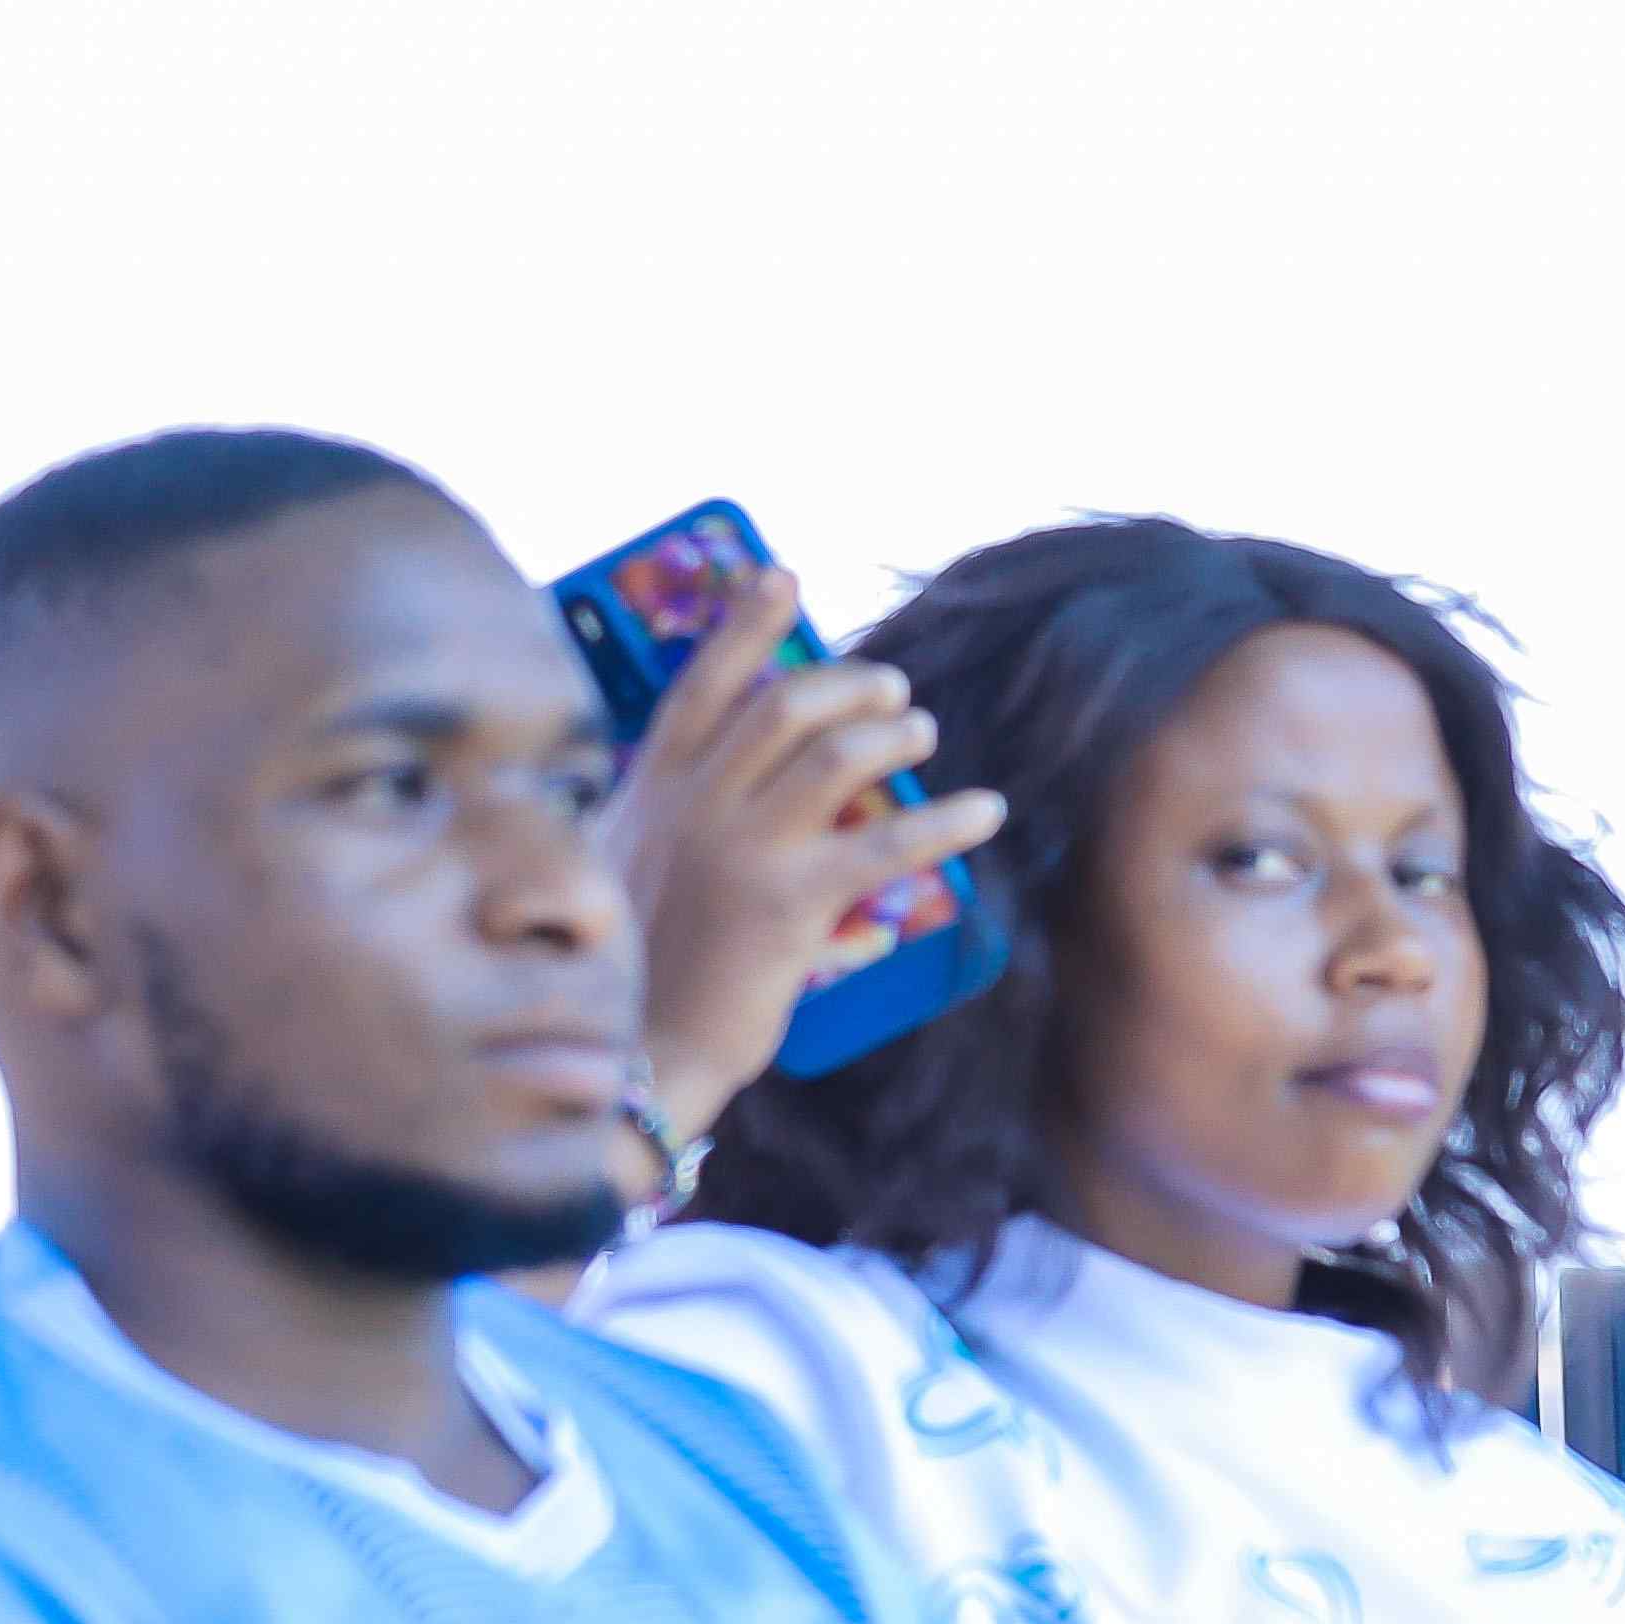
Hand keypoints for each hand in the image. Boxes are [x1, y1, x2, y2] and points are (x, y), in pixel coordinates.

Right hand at [603, 563, 1009, 1136]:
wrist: (637, 1047)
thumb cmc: (642, 964)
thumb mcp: (637, 864)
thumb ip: (681, 814)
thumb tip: (753, 788)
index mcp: (650, 788)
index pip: (699, 684)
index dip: (745, 624)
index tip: (783, 576)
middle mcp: (691, 804)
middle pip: (781, 705)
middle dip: (847, 683)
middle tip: (893, 690)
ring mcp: (738, 849)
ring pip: (833, 756)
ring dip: (892, 735)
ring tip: (924, 734)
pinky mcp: (787, 905)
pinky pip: (885, 845)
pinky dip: (946, 823)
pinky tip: (987, 811)